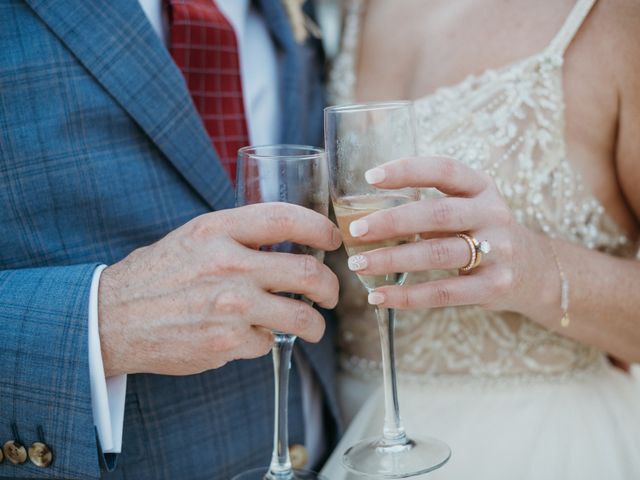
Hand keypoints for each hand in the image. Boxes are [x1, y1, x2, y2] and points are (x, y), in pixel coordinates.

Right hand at [98, 203, 341, 376]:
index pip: (286, 219)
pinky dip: (266, 340)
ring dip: (315, 324)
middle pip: (307, 272)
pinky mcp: (226, 343)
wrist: (114, 318)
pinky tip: (250, 336)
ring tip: (313, 325)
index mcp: (219, 230)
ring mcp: (229, 307)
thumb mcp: (195, 236)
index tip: (332, 239)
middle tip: (330, 293)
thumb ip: (240, 235)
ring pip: (301, 316)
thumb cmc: (157, 274)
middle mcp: (228, 265)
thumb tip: (291, 240)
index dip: (320, 228)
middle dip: (330, 286)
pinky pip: (267, 342)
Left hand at [345, 156, 551, 312]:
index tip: (371, 177)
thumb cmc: (482, 233)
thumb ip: (431, 207)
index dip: (408, 170)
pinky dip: (407, 296)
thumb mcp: (469, 208)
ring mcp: (498, 250)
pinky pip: (444, 292)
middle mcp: (493, 214)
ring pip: (438, 253)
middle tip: (356, 230)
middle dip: (392, 221)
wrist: (535, 270)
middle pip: (438, 214)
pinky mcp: (495, 285)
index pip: (444, 169)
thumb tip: (368, 215)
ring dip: (392, 259)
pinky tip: (379, 296)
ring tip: (359, 264)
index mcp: (482, 187)